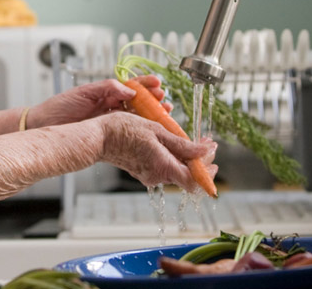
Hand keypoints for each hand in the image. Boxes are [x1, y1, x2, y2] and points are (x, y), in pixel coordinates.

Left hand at [28, 76, 171, 129]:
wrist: (44, 126)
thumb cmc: (59, 107)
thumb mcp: (83, 93)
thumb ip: (107, 88)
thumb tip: (129, 89)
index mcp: (105, 93)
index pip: (131, 86)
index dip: (145, 85)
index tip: (158, 84)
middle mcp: (110, 106)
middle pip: (138, 102)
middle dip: (153, 101)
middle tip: (165, 102)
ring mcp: (109, 121)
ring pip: (136, 117)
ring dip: (151, 115)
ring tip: (164, 114)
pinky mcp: (107, 135)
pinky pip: (127, 131)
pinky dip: (140, 130)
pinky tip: (149, 131)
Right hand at [97, 112, 217, 192]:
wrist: (98, 137)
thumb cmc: (123, 130)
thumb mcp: (157, 131)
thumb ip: (182, 144)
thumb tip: (204, 151)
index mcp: (163, 167)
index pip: (194, 181)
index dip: (208, 172)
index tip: (213, 154)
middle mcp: (157, 176)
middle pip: (187, 175)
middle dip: (200, 160)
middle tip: (206, 143)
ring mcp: (149, 175)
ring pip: (176, 170)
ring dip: (187, 157)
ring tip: (191, 140)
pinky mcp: (143, 171)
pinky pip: (164, 167)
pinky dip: (173, 157)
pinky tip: (173, 143)